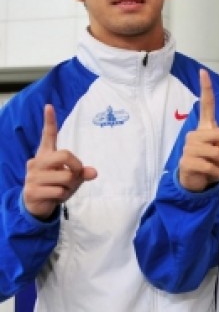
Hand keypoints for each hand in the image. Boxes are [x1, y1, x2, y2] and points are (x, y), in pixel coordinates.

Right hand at [22, 104, 97, 219]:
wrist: (36, 205)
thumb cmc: (55, 187)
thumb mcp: (72, 179)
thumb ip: (81, 173)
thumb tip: (93, 172)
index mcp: (45, 155)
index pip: (48, 136)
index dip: (49, 121)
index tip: (49, 106)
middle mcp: (36, 162)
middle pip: (65, 155)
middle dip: (77, 167)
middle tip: (75, 175)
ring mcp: (33, 176)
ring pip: (66, 177)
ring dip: (70, 187)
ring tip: (61, 189)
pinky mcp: (32, 190)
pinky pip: (59, 191)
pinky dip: (63, 196)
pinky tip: (55, 197)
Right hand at [178, 69, 218, 192]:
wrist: (196, 180)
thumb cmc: (213, 163)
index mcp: (206, 128)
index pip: (206, 106)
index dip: (206, 89)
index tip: (203, 72)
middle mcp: (195, 134)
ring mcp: (189, 147)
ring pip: (218, 153)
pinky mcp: (186, 162)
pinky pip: (211, 166)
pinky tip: (216, 174)